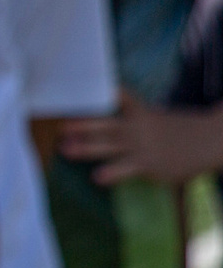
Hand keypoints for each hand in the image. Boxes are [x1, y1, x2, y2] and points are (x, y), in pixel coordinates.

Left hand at [57, 92, 222, 185]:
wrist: (212, 142)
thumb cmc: (179, 131)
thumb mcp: (155, 118)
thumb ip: (132, 118)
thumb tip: (104, 122)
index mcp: (140, 113)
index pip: (120, 98)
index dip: (100, 94)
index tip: (77, 90)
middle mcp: (137, 128)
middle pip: (106, 124)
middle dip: (82, 125)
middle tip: (61, 126)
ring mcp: (142, 147)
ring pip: (109, 147)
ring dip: (86, 148)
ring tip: (66, 150)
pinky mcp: (148, 165)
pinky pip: (126, 169)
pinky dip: (112, 173)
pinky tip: (97, 177)